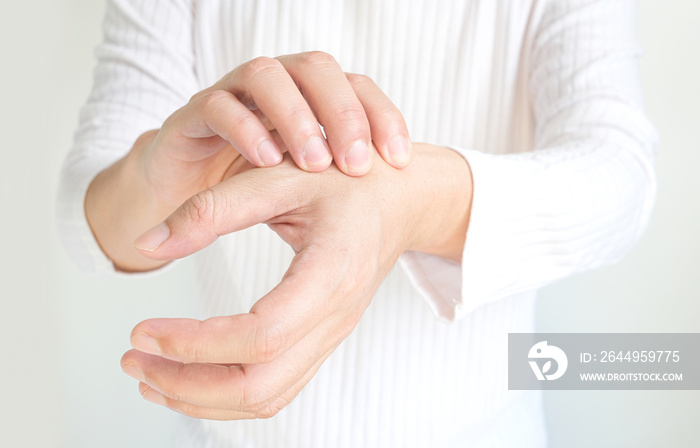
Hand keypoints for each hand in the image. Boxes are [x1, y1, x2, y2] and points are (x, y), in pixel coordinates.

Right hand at [86, 51, 410, 271]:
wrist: (190, 196)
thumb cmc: (256, 186)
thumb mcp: (306, 182)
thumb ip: (341, 176)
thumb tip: (401, 190)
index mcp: (310, 98)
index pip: (356, 86)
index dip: (383, 116)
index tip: (399, 160)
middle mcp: (277, 86)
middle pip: (317, 69)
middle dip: (343, 113)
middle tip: (355, 164)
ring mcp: (234, 94)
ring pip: (267, 75)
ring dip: (296, 116)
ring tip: (314, 164)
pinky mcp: (196, 113)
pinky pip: (218, 104)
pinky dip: (245, 128)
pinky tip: (267, 161)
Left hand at [120, 144, 470, 418]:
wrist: (400, 201)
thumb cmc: (349, 181)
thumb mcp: (282, 176)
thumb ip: (214, 207)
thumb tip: (149, 241)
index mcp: (330, 276)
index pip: (260, 337)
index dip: (195, 344)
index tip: (144, 329)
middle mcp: (335, 318)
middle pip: (259, 387)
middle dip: (186, 384)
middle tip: (133, 359)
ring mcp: (332, 335)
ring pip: (265, 397)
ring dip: (201, 396)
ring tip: (149, 373)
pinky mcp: (322, 339)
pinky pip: (274, 386)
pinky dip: (225, 391)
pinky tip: (189, 371)